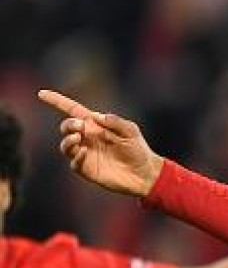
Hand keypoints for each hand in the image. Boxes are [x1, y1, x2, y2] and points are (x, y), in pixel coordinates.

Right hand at [38, 89, 163, 197]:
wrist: (145, 174)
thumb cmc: (138, 150)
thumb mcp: (130, 131)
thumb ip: (115, 121)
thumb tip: (96, 116)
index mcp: (96, 126)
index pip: (73, 111)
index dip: (57, 101)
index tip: (42, 94)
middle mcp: (87, 139)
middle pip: (67, 127)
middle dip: (68, 125)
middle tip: (80, 127)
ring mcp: (85, 154)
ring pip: (65, 146)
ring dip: (68, 140)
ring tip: (78, 138)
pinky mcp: (87, 169)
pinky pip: (74, 163)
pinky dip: (76, 156)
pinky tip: (84, 152)